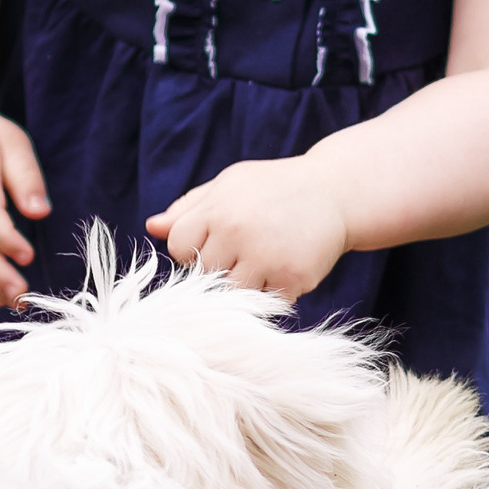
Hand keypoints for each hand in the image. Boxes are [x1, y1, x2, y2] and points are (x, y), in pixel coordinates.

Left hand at [147, 153, 350, 302]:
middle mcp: (236, 232)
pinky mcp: (292, 277)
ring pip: (232, 294)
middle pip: (204, 274)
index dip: (195, 248)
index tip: (219, 241)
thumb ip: (189, 206)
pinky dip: (274, 293)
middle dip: (221, 268)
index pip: (180, 247)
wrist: (337, 191)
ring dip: (246, 285)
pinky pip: (267, 303)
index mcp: (217, 208)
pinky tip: (286, 268)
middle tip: (248, 251)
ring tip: (265, 262)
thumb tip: (152, 227)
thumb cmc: (275, 188)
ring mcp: (265, 256)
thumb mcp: (230, 185)